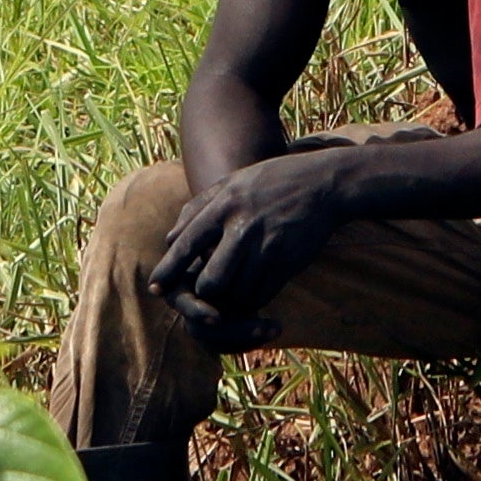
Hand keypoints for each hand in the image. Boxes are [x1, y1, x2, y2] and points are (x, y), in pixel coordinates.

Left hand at [150, 146, 360, 337]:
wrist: (324, 183)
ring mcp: (267, 246)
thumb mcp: (233, 182)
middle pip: (209, 282)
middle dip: (205, 293)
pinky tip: (255, 289)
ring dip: (232, 300)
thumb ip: (199, 208)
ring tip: (234, 291)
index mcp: (224, 205)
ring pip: (236, 294)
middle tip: (209, 292)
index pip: (185, 244)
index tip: (155, 288)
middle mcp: (242, 227)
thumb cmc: (273, 181)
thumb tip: (170, 239)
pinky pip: (262, 295)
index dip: (168, 270)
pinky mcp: (288, 262)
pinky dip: (254, 299)